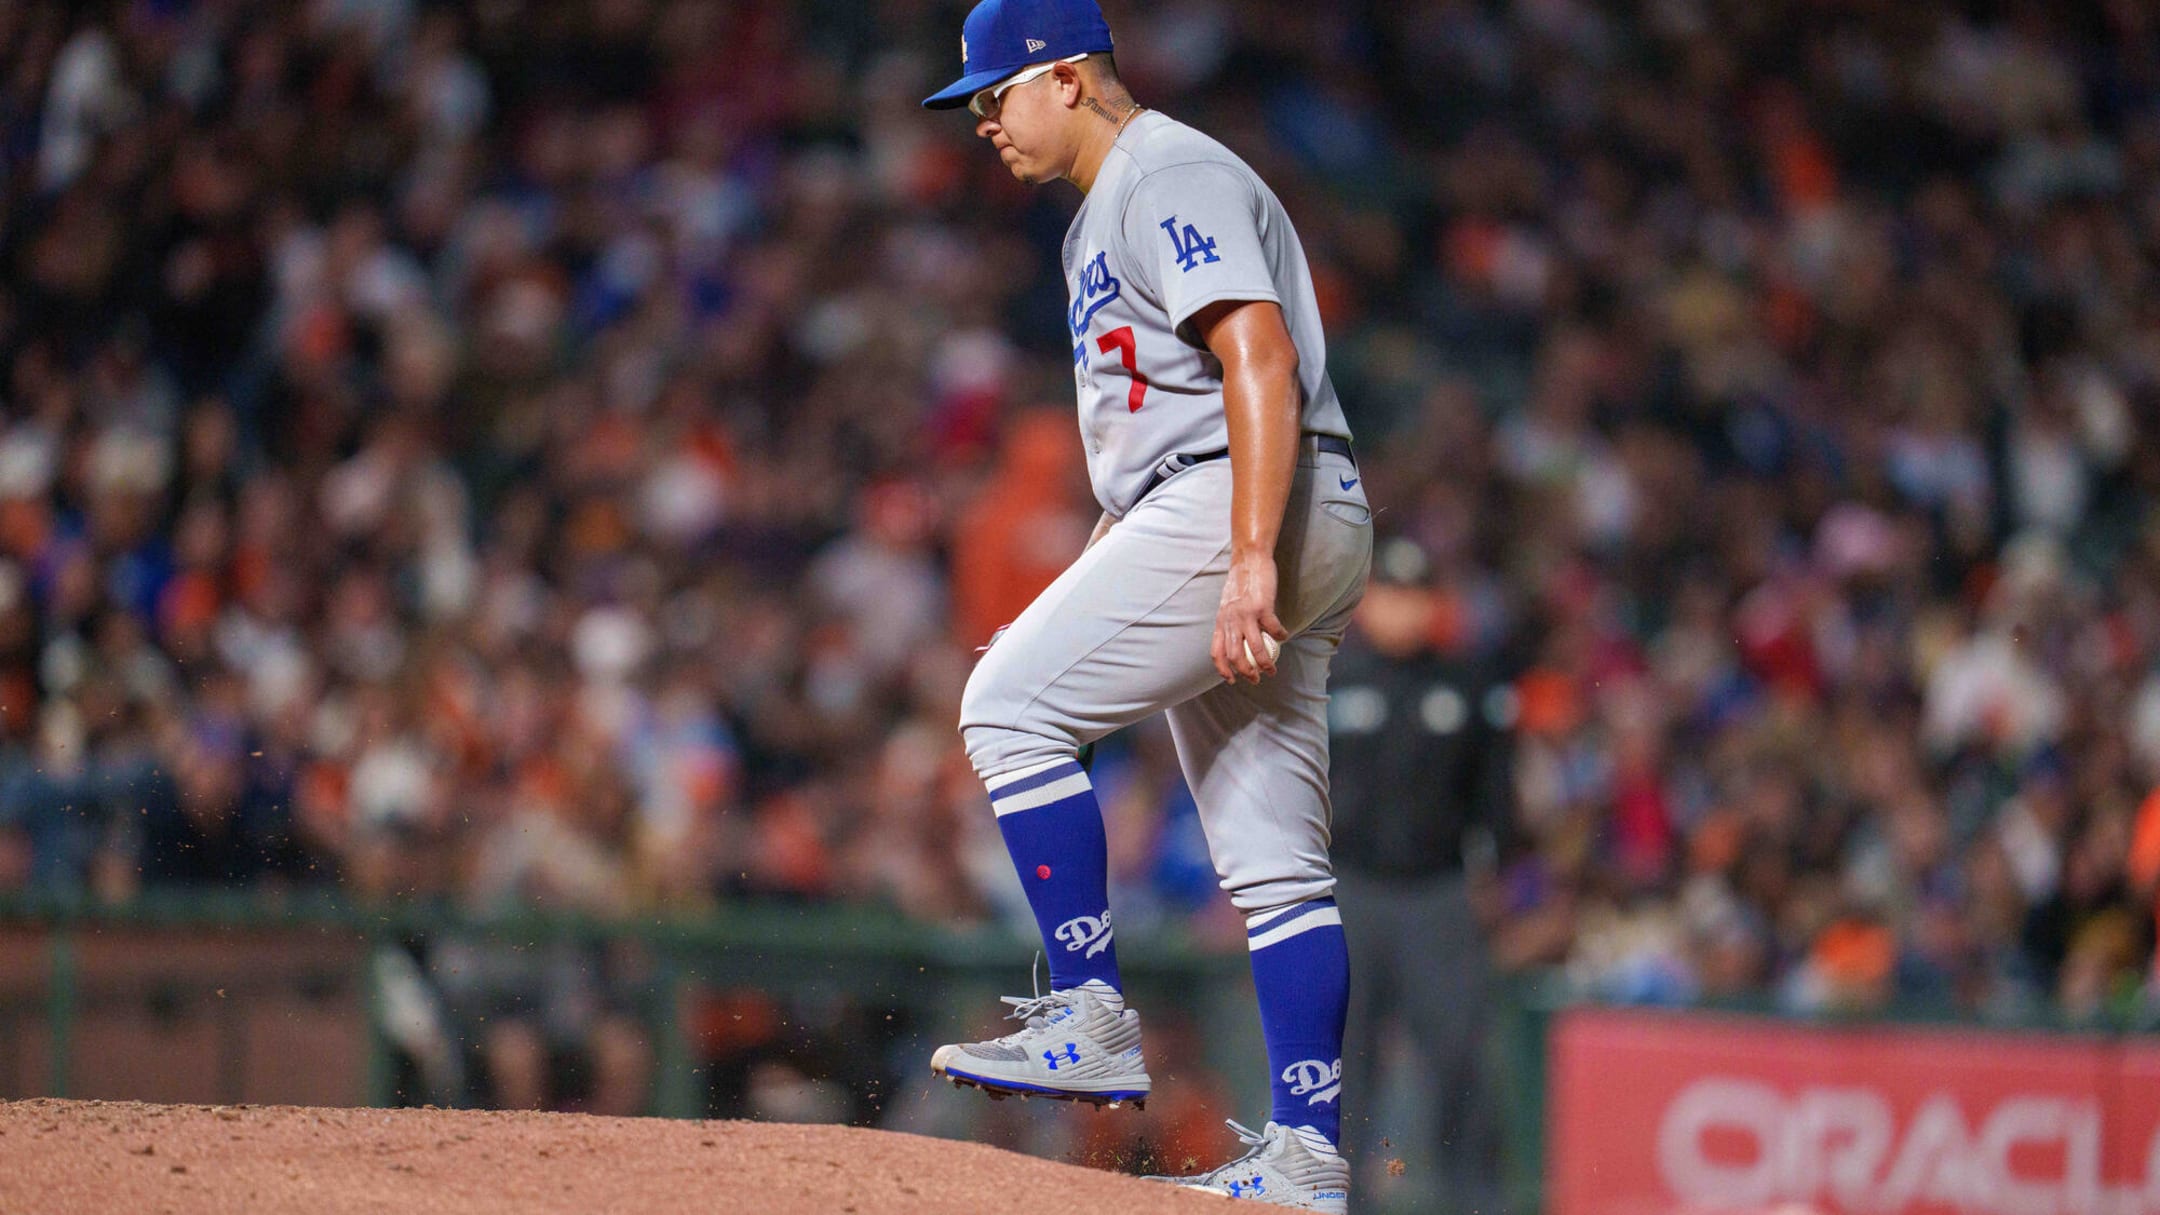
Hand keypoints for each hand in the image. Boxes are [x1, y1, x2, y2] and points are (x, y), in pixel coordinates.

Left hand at [1212, 550, 1286, 682]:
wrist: (1250, 559)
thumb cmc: (1241, 582)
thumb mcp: (1228, 604)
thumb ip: (1230, 621)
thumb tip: (1236, 639)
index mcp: (1221, 621)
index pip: (1217, 652)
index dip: (1223, 670)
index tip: (1231, 680)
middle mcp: (1231, 620)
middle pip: (1235, 656)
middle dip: (1246, 673)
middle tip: (1256, 679)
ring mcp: (1246, 614)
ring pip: (1255, 649)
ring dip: (1265, 664)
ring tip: (1272, 670)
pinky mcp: (1262, 607)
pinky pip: (1273, 630)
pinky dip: (1280, 637)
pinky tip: (1284, 637)